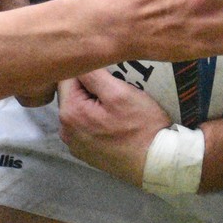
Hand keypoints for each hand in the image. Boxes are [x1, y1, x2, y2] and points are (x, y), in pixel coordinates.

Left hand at [57, 69, 170, 185]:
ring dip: (95, 103)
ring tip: (118, 106)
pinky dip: (97, 119)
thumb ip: (92, 74)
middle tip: (117, 89)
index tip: (108, 73)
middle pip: (72, 93)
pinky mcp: (86, 152)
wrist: (156, 163)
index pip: (67, 76)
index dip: (89, 70)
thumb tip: (77, 59)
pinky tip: (116, 122)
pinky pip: (86, 125)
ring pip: (80, 109)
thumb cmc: (141, 127)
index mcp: (69, 112)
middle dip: (91, 87)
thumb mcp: (119, 92)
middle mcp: (65, 130)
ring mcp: (75, 143)